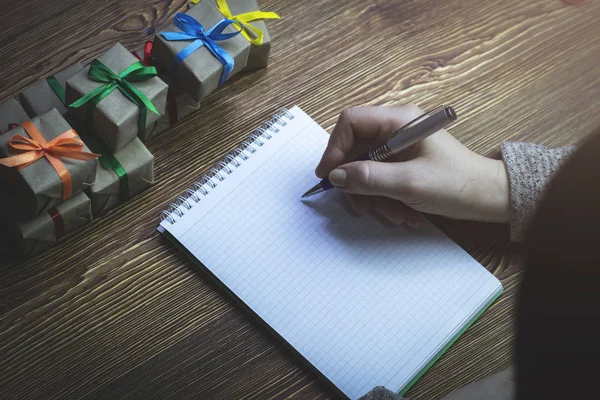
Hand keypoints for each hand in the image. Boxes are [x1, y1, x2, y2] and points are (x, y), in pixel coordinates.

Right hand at [315, 105, 509, 226]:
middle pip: (355, 149)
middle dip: (355, 181)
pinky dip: (384, 199)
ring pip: (364, 169)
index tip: (330, 176)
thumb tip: (336, 176)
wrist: (488, 197)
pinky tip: (402, 213)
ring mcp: (398, 147)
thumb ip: (369, 178)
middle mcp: (395, 129)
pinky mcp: (401, 164)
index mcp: (399, 121)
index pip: (351, 122)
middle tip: (361, 206)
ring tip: (394, 215)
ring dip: (372, 196)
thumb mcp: (409, 183)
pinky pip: (378, 179)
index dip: (335, 148)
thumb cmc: (457, 183)